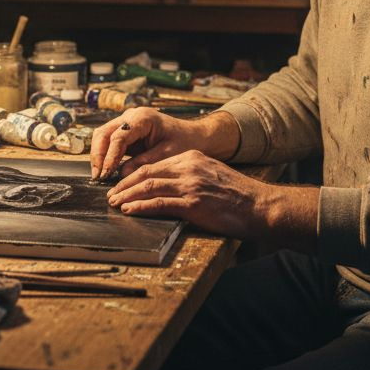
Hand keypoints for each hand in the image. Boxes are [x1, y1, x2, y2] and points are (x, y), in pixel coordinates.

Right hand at [89, 106, 212, 181]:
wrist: (193, 136)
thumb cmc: (184, 142)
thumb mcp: (167, 155)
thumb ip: (144, 163)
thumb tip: (121, 174)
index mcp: (143, 118)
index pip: (118, 137)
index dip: (110, 156)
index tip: (107, 174)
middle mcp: (131, 116)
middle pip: (104, 133)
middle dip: (98, 155)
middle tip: (98, 177)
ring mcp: (126, 122)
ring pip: (102, 136)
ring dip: (98, 155)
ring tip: (99, 176)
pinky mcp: (125, 132)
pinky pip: (108, 141)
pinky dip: (104, 155)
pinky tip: (105, 171)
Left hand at [106, 150, 274, 238]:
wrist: (259, 205)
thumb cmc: (238, 194)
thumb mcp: (212, 174)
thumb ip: (190, 175)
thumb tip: (167, 186)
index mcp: (192, 158)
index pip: (154, 165)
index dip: (133, 175)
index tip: (121, 184)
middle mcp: (189, 168)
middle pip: (146, 173)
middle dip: (124, 185)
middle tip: (110, 195)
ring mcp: (190, 186)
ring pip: (149, 187)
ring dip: (127, 196)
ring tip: (114, 203)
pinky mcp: (193, 204)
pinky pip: (160, 204)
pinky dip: (141, 207)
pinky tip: (130, 210)